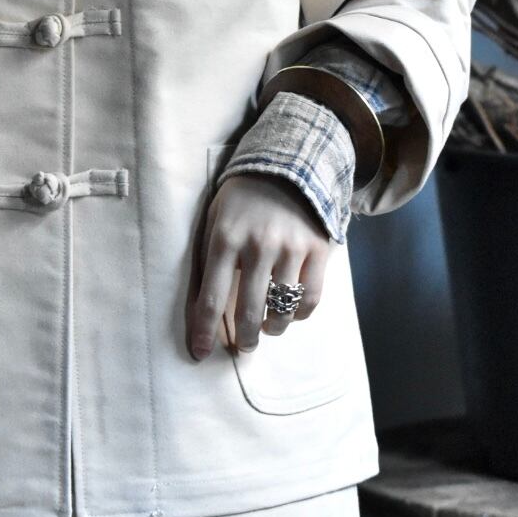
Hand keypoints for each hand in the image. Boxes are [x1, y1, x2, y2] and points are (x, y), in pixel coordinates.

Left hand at [187, 173, 331, 360]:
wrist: (288, 163)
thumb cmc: (242, 198)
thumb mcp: (214, 219)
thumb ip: (208, 257)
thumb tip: (199, 306)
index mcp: (225, 239)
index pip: (210, 296)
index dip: (204, 330)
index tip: (199, 353)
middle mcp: (258, 246)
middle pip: (247, 310)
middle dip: (244, 338)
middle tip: (243, 347)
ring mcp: (291, 247)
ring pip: (282, 307)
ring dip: (273, 328)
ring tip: (267, 328)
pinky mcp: (318, 248)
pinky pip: (310, 297)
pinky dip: (299, 314)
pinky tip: (290, 314)